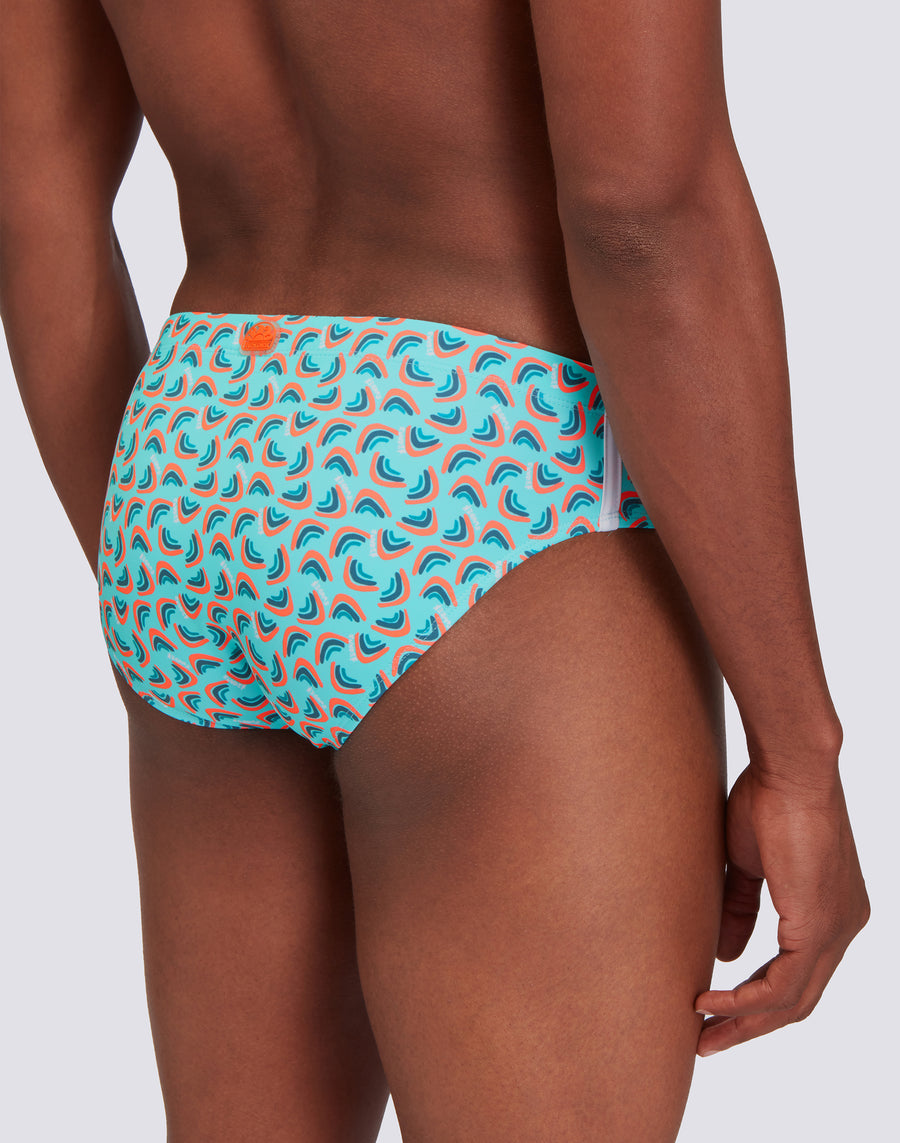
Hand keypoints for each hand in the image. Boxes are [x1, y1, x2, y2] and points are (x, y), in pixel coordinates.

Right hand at [694, 760, 869, 1054]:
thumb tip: (729, 957)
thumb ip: (742, 909)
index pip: (798, 973)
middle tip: (708, 1041)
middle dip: (750, 1025)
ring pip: (794, 1001)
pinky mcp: (818, 927)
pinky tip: (714, 1000)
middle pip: (799, 999)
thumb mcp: (750, 866)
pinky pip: (784, 985)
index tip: (717, 1009)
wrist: (789, 770)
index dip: (757, 997)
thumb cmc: (768, 799)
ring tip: (702, 1031)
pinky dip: (747, 1000)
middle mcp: (845, 927)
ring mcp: (837, 930)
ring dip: (744, 1021)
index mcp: (833, 910)